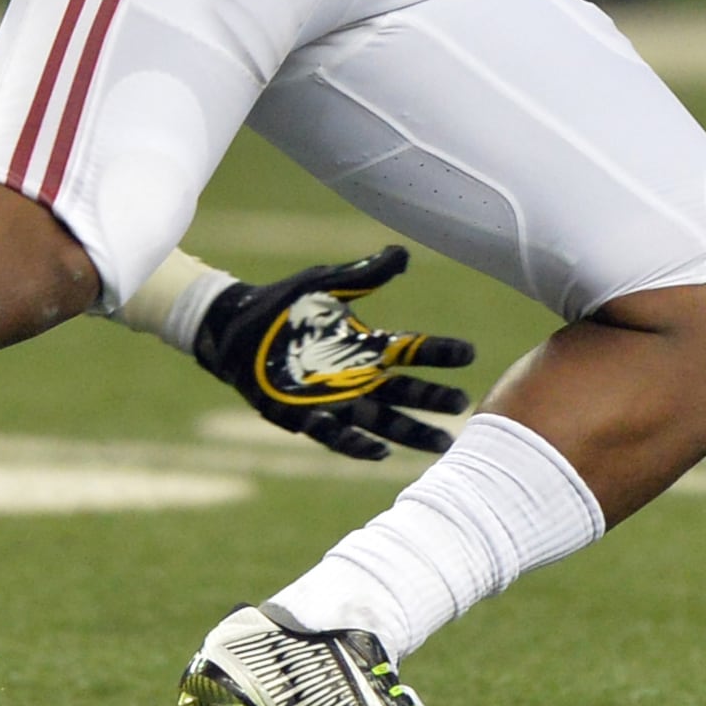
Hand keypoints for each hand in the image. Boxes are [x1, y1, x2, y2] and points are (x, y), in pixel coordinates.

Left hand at [191, 245, 478, 461]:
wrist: (234, 326)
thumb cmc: (284, 305)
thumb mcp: (325, 283)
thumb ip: (365, 273)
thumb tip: (404, 253)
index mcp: (368, 347)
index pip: (413, 352)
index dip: (440, 353)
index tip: (470, 354)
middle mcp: (359, 378)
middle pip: (405, 393)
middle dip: (433, 400)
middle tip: (462, 405)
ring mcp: (335, 401)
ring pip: (382, 422)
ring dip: (410, 433)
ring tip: (441, 443)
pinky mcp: (307, 418)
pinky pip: (338, 436)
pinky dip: (359, 446)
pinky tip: (380, 452)